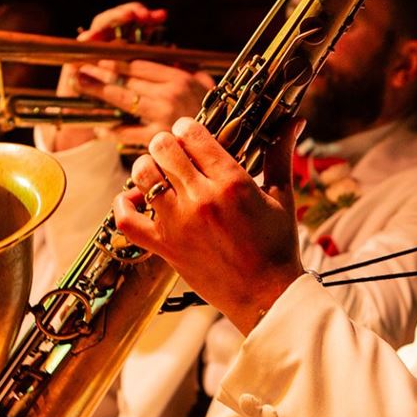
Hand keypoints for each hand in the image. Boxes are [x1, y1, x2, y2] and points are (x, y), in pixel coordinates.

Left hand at [53, 3, 213, 150]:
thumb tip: (168, 52)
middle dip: (101, 72)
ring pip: (124, 99)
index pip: (141, 65)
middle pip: (128, 79)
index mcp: (180, 79)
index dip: (117, 60)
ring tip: (80, 85)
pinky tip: (99, 128)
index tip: (100, 57)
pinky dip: (111, 130)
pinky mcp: (158, 140)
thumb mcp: (206, 86)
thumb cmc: (217, 115)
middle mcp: (170, 95)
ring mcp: (162, 117)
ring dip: (98, 91)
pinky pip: (128, 133)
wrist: (227, 147)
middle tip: (80, 67)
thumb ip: (186, 69)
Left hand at [113, 117, 305, 333]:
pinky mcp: (164, 247)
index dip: (188, 128)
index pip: (193, 134)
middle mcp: (201, 199)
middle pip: (163, 148)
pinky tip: (134, 199)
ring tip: (159, 173)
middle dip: (167, 143)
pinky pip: (126, 220)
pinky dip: (123, 205)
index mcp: (232, 182)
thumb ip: (280, 154)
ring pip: (143, 175)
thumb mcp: (282, 197)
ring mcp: (179, 223)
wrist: (266, 296)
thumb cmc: (278, 247)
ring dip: (147, 167)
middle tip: (175, 153)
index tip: (191, 133)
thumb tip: (293, 121)